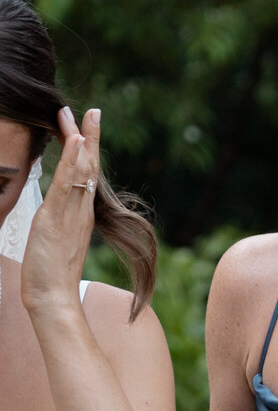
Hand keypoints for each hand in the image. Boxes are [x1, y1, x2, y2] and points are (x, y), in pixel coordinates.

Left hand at [19, 106, 98, 316]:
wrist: (53, 299)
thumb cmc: (51, 276)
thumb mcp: (55, 242)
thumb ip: (60, 223)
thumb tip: (57, 213)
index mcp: (81, 216)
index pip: (86, 176)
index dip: (88, 151)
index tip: (87, 127)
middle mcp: (81, 212)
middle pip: (88, 168)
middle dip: (90, 138)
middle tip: (92, 111)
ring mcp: (71, 214)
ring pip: (81, 172)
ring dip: (82, 141)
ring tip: (83, 116)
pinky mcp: (57, 219)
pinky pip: (67, 186)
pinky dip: (72, 163)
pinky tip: (75, 143)